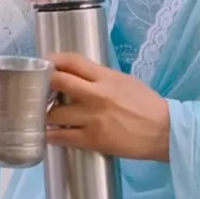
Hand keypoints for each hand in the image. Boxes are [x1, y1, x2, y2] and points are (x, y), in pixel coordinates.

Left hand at [44, 52, 169, 161]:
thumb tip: (76, 76)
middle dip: (42, 83)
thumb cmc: (147, 105)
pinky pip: (62, 137)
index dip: (53, 59)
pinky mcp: (93, 139)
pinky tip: (45, 134)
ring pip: (54, 113)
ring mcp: (93, 118)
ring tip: (39, 114)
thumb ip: (100, 78)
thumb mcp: (124, 81)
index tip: (43, 62)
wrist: (165, 131)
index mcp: (105, 77)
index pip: (72, 61)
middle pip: (57, 82)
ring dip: (43, 113)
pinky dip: (50, 136)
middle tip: (35, 87)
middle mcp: (96, 95)